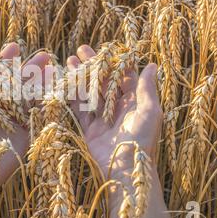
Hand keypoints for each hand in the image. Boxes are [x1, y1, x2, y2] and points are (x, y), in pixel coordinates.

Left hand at [0, 43, 49, 182]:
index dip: (5, 61)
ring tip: (53, 67)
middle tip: (43, 55)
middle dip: (30, 69)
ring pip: (30, 97)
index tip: (15, 46)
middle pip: (18, 84)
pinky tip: (55, 89)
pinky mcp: (25, 134)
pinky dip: (46, 103)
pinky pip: (37, 115)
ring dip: (41, 82)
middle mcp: (0, 109)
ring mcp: (14, 121)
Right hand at [66, 45, 161, 178]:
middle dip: (93, 65)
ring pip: (90, 93)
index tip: (102, 48)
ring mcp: (103, 119)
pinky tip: (65, 82)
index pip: (122, 77)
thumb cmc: (143, 139)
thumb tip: (151, 65)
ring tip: (69, 61)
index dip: (113, 62)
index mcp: (134, 102)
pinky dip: (72, 96)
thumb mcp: (150, 111)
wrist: (126, 169)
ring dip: (81, 77)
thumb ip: (146, 88)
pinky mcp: (90, 129)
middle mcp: (118, 109)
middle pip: (103, 82)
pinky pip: (80, 109)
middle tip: (80, 50)